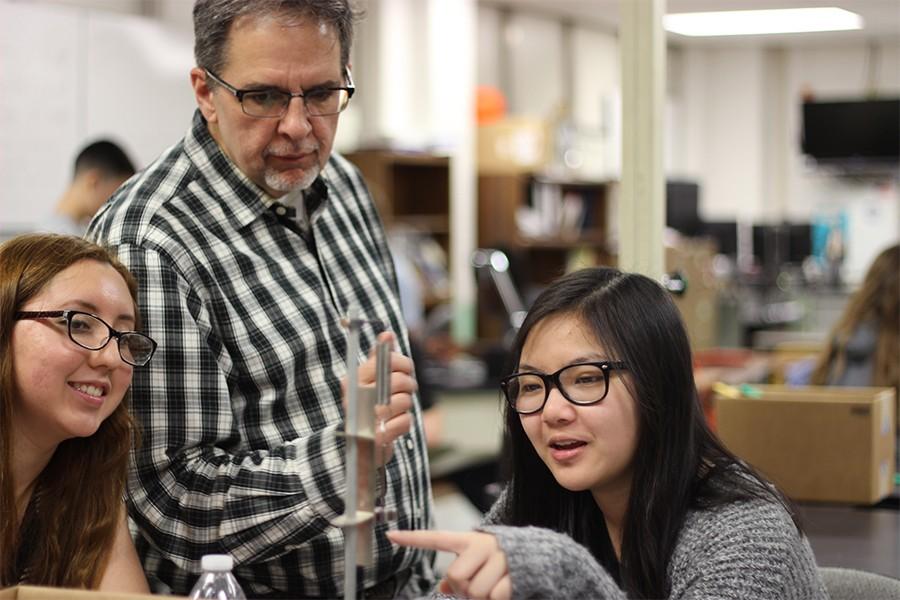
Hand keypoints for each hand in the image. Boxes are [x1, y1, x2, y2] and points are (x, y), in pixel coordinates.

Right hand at [344, 331, 416, 465]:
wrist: (359, 447)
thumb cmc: (368, 408)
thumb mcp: (370, 381)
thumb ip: (378, 358)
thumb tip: (387, 334)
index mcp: (353, 380)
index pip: (386, 361)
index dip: (403, 363)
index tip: (406, 370)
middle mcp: (356, 398)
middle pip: (398, 381)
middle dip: (409, 385)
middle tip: (407, 390)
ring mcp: (365, 419)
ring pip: (404, 401)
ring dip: (406, 406)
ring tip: (396, 409)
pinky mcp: (377, 438)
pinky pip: (405, 422)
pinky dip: (404, 424)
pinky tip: (393, 425)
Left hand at [387, 530, 510, 599]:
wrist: (540, 556)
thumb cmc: (501, 562)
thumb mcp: (478, 561)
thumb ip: (459, 572)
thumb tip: (441, 588)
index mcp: (470, 540)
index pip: (436, 538)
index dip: (413, 539)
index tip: (389, 535)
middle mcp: (483, 544)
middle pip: (455, 577)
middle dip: (463, 589)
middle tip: (477, 585)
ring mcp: (500, 558)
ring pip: (474, 591)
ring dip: (480, 598)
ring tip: (493, 587)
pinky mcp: (514, 573)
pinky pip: (494, 597)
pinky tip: (505, 590)